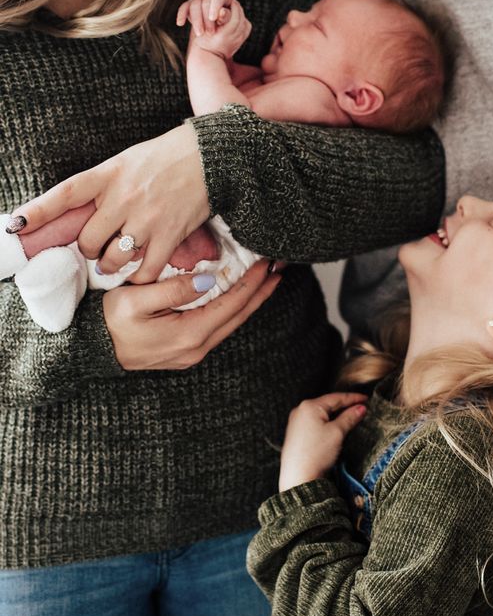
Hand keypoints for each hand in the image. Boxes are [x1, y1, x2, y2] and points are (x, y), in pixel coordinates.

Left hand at [9, 122, 210, 283]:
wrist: (213, 156)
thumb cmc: (169, 156)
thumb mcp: (128, 160)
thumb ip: (105, 184)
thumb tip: (83, 211)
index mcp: (109, 174)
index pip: (66, 194)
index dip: (39, 211)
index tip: (16, 225)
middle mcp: (123, 198)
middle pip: (88, 241)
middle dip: (90, 249)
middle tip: (99, 246)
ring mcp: (146, 218)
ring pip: (112, 259)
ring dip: (111, 265)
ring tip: (118, 259)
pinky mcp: (170, 234)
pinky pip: (145, 270)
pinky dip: (140, 276)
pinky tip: (142, 271)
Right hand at [103, 258, 279, 370]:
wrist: (91, 352)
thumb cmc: (108, 322)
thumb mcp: (135, 300)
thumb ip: (173, 290)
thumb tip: (207, 280)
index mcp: (189, 334)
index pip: (231, 304)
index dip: (253, 282)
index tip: (267, 263)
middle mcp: (196, 347)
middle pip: (239, 316)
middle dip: (261, 291)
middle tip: (279, 269)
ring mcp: (192, 353)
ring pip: (232, 323)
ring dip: (251, 301)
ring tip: (267, 281)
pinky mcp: (186, 352)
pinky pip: (220, 328)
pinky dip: (234, 310)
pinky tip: (240, 298)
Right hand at [177, 0, 251, 59]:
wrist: (214, 44)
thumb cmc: (226, 34)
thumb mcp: (230, 29)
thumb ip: (229, 19)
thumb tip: (223, 11)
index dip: (215, 6)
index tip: (213, 19)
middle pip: (205, 2)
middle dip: (207, 18)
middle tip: (211, 33)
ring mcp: (200, 0)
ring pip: (194, 5)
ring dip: (196, 21)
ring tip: (200, 34)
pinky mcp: (189, 7)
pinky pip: (183, 7)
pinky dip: (181, 15)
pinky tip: (180, 23)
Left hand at [279, 393, 367, 491]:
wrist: (299, 478)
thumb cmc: (316, 454)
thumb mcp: (337, 432)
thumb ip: (349, 417)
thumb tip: (360, 408)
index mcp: (309, 406)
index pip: (336, 398)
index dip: (353, 398)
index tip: (366, 399)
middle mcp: (300, 410)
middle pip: (328, 404)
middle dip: (345, 406)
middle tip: (361, 407)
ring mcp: (296, 422)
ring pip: (322, 413)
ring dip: (336, 414)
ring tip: (351, 416)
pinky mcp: (296, 433)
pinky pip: (315, 422)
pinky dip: (327, 422)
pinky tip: (335, 426)